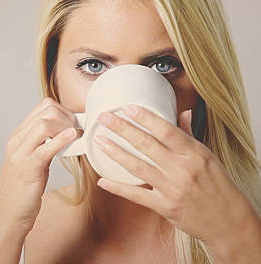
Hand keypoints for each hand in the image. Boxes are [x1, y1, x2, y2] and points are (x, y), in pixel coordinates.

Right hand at [0, 97, 81, 233]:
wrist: (5, 216)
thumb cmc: (21, 192)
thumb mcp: (33, 162)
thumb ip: (45, 146)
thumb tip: (66, 135)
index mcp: (18, 137)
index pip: (43, 107)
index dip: (64, 111)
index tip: (75, 125)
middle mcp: (17, 141)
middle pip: (46, 110)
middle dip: (68, 117)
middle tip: (78, 133)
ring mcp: (20, 154)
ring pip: (44, 124)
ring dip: (66, 127)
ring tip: (76, 139)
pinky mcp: (27, 169)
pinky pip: (45, 148)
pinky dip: (61, 140)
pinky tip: (73, 138)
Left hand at [92, 105, 260, 256]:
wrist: (229, 220)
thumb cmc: (217, 185)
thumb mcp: (208, 157)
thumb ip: (189, 135)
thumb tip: (183, 112)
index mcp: (194, 153)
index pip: (166, 131)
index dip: (145, 118)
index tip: (127, 107)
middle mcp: (182, 169)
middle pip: (147, 145)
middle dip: (122, 129)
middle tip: (103, 119)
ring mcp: (172, 188)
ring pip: (138, 167)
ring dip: (115, 153)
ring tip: (99, 141)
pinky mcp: (165, 207)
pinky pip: (137, 195)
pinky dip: (118, 188)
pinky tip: (103, 181)